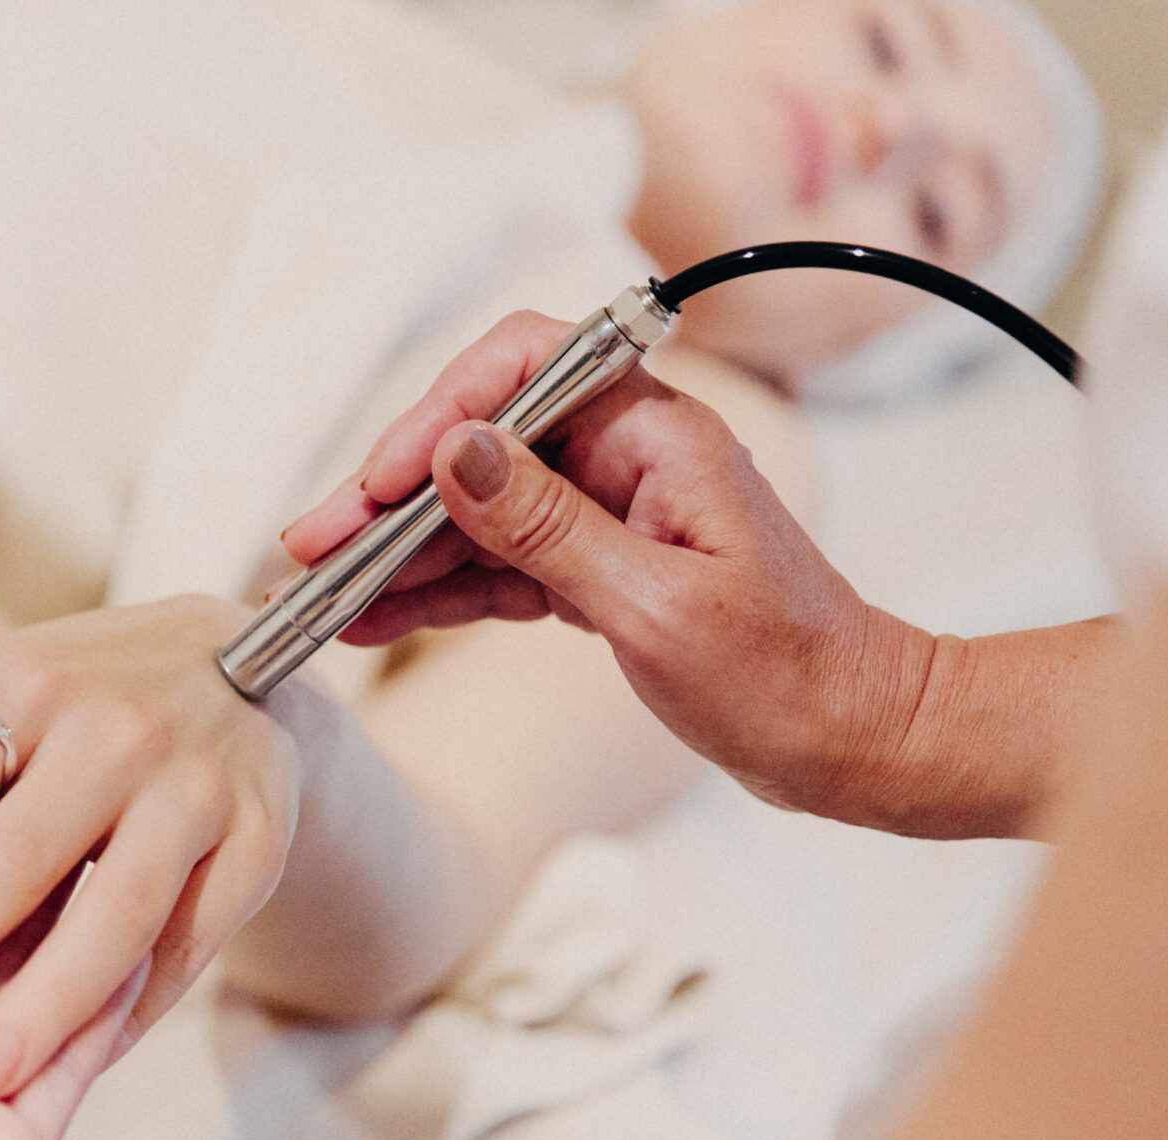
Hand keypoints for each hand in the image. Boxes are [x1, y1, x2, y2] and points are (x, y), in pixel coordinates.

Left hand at [0, 594, 299, 1115]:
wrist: (245, 663)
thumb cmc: (68, 700)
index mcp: (15, 682)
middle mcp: (112, 725)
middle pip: (13, 857)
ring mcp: (195, 783)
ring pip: (112, 918)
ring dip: (39, 1010)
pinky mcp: (260, 842)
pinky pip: (191, 945)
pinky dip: (132, 1011)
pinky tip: (75, 1062)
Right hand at [282, 310, 936, 827]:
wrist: (854, 741)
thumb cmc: (787, 676)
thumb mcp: (655, 606)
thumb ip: (548, 526)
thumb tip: (456, 452)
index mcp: (656, 436)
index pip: (524, 371)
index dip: (439, 414)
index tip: (380, 484)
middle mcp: (626, 459)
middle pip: (483, 443)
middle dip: (393, 494)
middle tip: (313, 545)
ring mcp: (607, 514)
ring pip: (478, 510)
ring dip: (401, 549)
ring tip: (325, 590)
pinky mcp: (595, 570)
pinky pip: (498, 565)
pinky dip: (440, 590)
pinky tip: (379, 616)